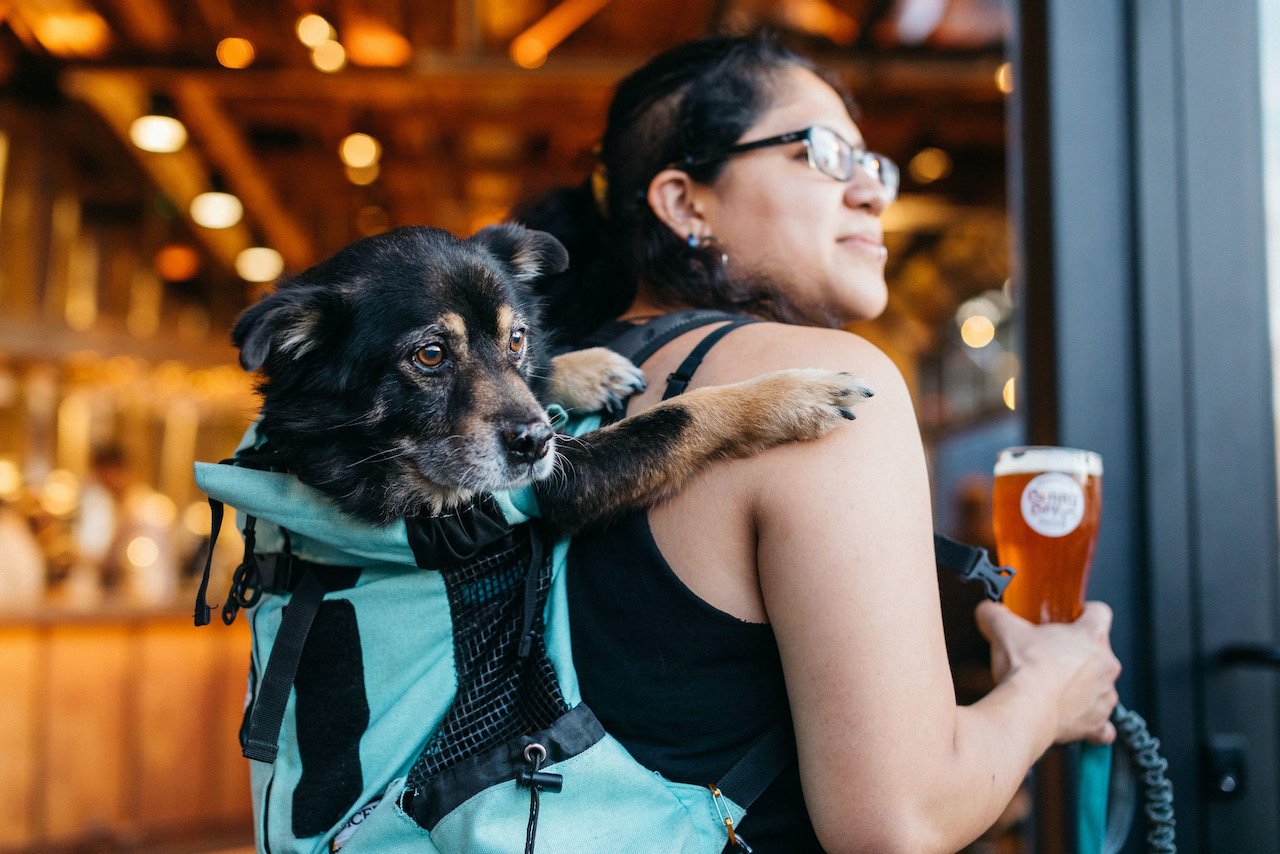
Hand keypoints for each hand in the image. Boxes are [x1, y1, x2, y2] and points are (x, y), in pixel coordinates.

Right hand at [975, 600, 1121, 744]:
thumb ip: (995, 614)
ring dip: (1083, 686)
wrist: (1027, 709)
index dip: (1085, 613)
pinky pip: (1103, 725)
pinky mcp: (1097, 722)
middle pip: (1100, 651)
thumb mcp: (1003, 629)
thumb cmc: (1025, 669)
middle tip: (1051, 656)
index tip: (1073, 618)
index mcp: (1090, 635)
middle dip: (1078, 653)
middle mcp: (1105, 664)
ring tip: (1055, 688)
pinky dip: (1091, 722)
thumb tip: (987, 611)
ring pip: (1101, 686)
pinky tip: (1074, 718)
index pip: (1100, 612)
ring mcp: (1104, 695)